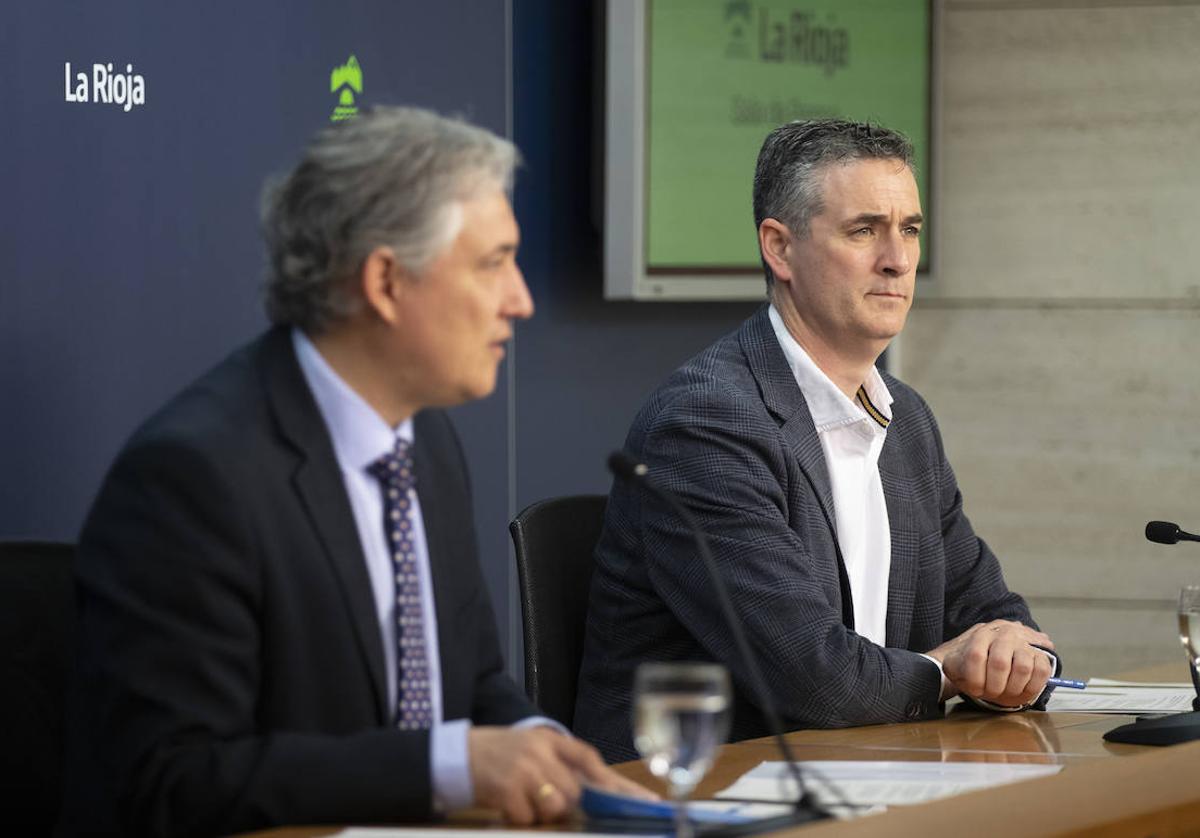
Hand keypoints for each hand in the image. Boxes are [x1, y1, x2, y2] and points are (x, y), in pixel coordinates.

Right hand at [468, 726, 654, 824]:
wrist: (454, 755)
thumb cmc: (496, 755)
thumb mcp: (530, 748)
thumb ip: (559, 763)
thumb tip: (597, 792)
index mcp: (548, 739)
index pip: (590, 759)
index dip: (616, 783)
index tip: (643, 802)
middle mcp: (540, 750)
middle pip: (574, 791)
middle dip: (563, 803)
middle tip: (540, 796)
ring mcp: (525, 768)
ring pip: (554, 806)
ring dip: (540, 811)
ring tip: (521, 797)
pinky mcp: (508, 788)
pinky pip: (528, 818)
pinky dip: (518, 817)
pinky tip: (505, 802)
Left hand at [926, 620, 1054, 707]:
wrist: (994, 650)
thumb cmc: (972, 662)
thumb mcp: (955, 663)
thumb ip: (950, 667)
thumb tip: (947, 671)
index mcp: (979, 635)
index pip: (975, 656)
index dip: (975, 679)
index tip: (974, 689)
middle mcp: (1002, 633)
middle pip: (999, 664)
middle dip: (994, 686)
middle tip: (991, 693)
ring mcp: (1023, 642)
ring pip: (1022, 667)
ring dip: (1012, 688)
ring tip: (1005, 691)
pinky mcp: (1040, 654)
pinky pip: (1041, 671)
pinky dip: (1031, 687)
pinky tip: (1020, 689)